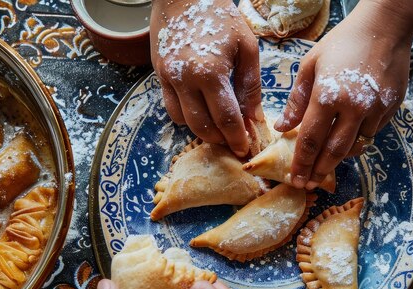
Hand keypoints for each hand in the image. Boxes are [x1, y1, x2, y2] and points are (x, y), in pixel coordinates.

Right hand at [150, 0, 262, 156]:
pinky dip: (186, 116)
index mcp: (210, 73)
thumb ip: (251, 85)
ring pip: (182, 121)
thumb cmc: (221, 17)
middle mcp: (184, 80)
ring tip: (219, 130)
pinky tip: (202, 112)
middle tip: (234, 144)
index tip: (245, 149)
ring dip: (201, 131)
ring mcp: (168, 78)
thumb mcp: (247, 47)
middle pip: (202, 126)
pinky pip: (170, 107)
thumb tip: (254, 116)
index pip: (226, 118)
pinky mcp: (158, 74)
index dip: (237, 138)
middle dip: (220, 140)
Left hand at [274, 0, 412, 189]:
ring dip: (339, 159)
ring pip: (356, 146)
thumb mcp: (311, 66)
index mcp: (328, 96)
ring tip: (325, 166)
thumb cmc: (342, 43)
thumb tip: (283, 128)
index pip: (311, 140)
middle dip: (319, 171)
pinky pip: (371, 133)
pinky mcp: (390, 109)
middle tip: (309, 183)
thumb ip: (297, 101)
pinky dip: (357, 141)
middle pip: (334, 151)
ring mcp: (375, 110)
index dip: (302, 163)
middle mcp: (354, 108)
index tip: (296, 179)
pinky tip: (347, 141)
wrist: (385, 27)